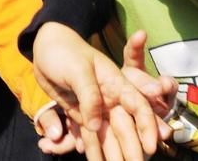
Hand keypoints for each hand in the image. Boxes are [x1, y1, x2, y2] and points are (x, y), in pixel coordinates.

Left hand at [32, 22, 164, 157]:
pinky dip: (88, 150)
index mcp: (115, 83)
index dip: (147, 125)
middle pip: (125, 128)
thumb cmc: (65, 52)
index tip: (150, 146)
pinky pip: (86, 137)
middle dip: (132, 149)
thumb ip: (89, 95)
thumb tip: (94, 125)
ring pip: (106, 137)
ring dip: (111, 155)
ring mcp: (96, 110)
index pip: (138, 105)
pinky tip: (90, 160)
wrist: (46, 48)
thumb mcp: (78, 70)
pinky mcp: (81, 116)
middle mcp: (110, 99)